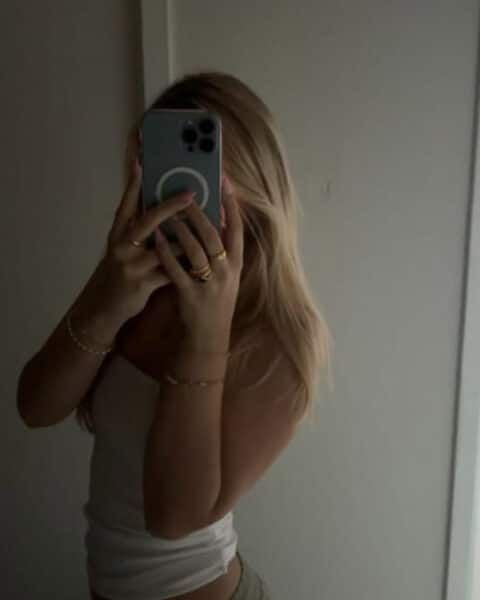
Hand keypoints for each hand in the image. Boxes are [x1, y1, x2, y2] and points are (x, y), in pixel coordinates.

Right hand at [76, 157, 195, 330]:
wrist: (104, 307)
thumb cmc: (119, 273)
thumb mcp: (122, 249)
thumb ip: (139, 232)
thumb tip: (163, 212)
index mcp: (117, 235)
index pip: (126, 205)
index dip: (134, 185)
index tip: (143, 163)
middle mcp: (121, 246)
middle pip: (147, 221)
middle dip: (170, 206)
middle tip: (190, 193)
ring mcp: (131, 265)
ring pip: (164, 246)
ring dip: (187, 237)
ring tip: (208, 223)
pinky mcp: (141, 284)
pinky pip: (170, 271)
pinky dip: (186, 264)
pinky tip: (203, 256)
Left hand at [154, 176, 243, 350]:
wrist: (210, 334)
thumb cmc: (216, 299)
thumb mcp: (227, 274)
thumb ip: (221, 249)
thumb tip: (215, 216)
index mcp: (236, 263)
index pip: (237, 228)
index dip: (232, 204)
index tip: (225, 181)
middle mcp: (227, 271)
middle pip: (213, 235)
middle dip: (199, 212)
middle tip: (186, 194)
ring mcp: (209, 283)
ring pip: (195, 249)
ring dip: (180, 228)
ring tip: (168, 212)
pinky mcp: (191, 294)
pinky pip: (176, 268)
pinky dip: (166, 251)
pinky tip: (157, 238)